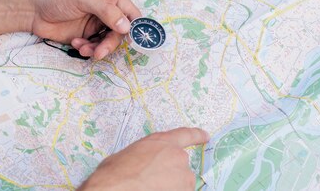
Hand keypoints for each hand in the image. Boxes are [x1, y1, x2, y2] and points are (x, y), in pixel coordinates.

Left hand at [30, 0, 140, 59]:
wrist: (32, 9)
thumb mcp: (84, 0)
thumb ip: (107, 12)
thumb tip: (126, 27)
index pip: (131, 13)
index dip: (134, 27)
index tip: (132, 40)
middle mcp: (107, 9)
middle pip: (121, 32)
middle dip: (111, 43)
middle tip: (100, 52)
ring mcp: (97, 23)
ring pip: (109, 42)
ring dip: (98, 48)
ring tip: (83, 49)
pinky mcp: (87, 35)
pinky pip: (96, 47)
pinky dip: (88, 49)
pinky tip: (76, 44)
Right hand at [78, 127, 208, 190]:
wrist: (115, 189)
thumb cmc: (114, 174)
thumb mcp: (126, 155)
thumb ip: (142, 155)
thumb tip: (139, 163)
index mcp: (162, 142)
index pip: (185, 135)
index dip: (197, 135)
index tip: (206, 136)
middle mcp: (177, 156)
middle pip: (180, 165)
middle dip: (169, 173)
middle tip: (151, 181)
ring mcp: (183, 177)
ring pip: (181, 184)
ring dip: (171, 187)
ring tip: (149, 188)